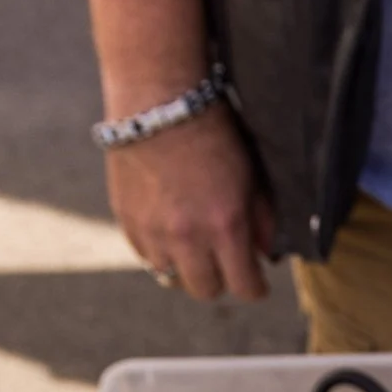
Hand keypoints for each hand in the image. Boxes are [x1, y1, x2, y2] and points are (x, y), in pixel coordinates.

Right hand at [107, 109, 272, 301]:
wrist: (157, 100)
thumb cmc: (213, 131)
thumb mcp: (250, 174)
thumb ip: (260, 220)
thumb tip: (264, 254)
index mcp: (225, 226)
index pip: (243, 286)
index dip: (255, 289)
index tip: (257, 284)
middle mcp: (187, 238)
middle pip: (205, 290)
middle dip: (221, 282)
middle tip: (226, 265)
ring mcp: (153, 232)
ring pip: (171, 278)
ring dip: (185, 268)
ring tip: (194, 248)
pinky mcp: (127, 221)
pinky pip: (146, 256)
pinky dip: (159, 251)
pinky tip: (169, 232)